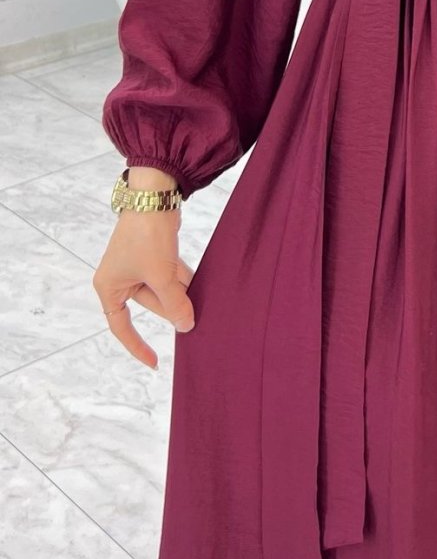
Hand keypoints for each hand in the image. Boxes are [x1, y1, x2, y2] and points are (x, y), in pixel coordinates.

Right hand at [93, 211, 196, 367]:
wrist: (155, 196)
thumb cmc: (147, 236)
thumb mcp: (161, 275)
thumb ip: (174, 303)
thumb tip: (187, 327)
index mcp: (109, 287)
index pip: (121, 326)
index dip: (137, 346)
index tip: (155, 362)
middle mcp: (120, 278)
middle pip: (150, 305)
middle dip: (173, 310)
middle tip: (197, 322)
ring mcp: (137, 265)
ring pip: (162, 290)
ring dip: (181, 295)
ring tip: (204, 306)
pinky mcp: (153, 254)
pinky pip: (168, 276)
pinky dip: (183, 281)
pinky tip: (204, 288)